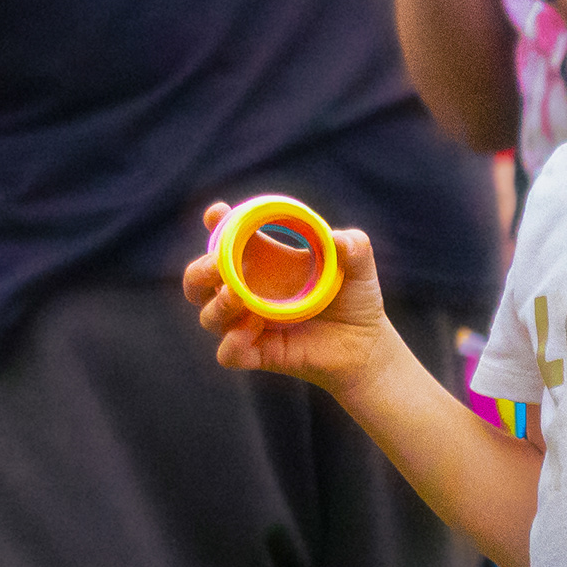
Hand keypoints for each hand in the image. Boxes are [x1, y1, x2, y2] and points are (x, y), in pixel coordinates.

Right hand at [181, 203, 400, 394]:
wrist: (368, 344)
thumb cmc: (356, 299)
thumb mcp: (359, 267)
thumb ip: (354, 246)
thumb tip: (338, 240)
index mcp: (262, 263)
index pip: (224, 240)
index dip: (216, 224)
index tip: (218, 212)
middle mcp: (247, 293)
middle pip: (198, 280)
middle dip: (200, 270)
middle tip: (217, 265)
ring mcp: (249, 325)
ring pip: (209, 317)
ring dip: (217, 305)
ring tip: (237, 297)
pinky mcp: (259, 354)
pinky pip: (229, 354)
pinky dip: (233, 343)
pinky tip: (251, 330)